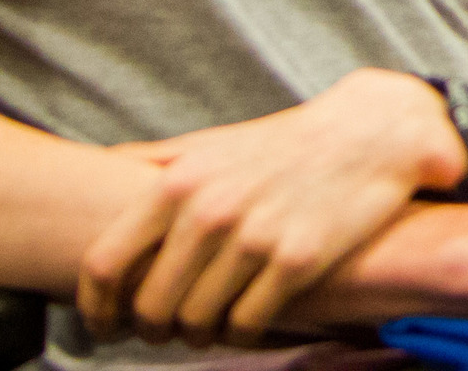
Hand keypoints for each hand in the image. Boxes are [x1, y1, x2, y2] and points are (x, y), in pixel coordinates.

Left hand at [81, 69, 454, 345]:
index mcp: (177, 183)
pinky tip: (244, 322)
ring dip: (197, 335)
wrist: (371, 133)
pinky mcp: (298, 261)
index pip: (106, 264)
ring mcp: (255, 238)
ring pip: (197, 322)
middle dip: (153, 329)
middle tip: (164, 332)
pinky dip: (240, 333)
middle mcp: (210, 211)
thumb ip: (155, 160)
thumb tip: (99, 166)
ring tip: (207, 326)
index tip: (104, 324)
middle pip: (151, 306)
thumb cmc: (283, 142)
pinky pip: (247, 323)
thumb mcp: (212, 142)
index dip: (95, 308)